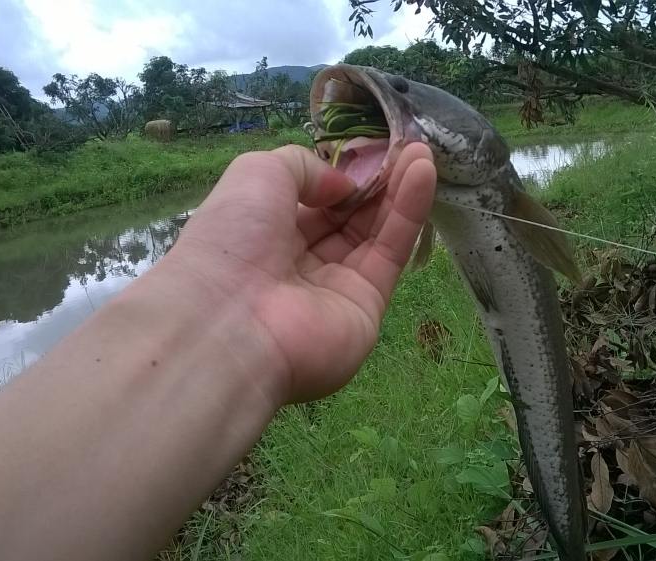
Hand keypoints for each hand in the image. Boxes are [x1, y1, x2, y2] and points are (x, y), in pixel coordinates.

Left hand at [162, 142, 436, 402]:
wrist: (232, 321)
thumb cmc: (233, 239)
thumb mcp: (257, 174)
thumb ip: (304, 167)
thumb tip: (343, 187)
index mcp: (265, 235)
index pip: (312, 203)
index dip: (342, 176)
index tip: (371, 148)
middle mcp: (299, 264)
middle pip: (348, 218)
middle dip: (376, 181)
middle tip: (407, 146)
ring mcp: (335, 288)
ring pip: (374, 233)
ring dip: (400, 191)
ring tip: (423, 152)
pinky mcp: (367, 307)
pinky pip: (391, 254)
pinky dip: (409, 213)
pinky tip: (423, 174)